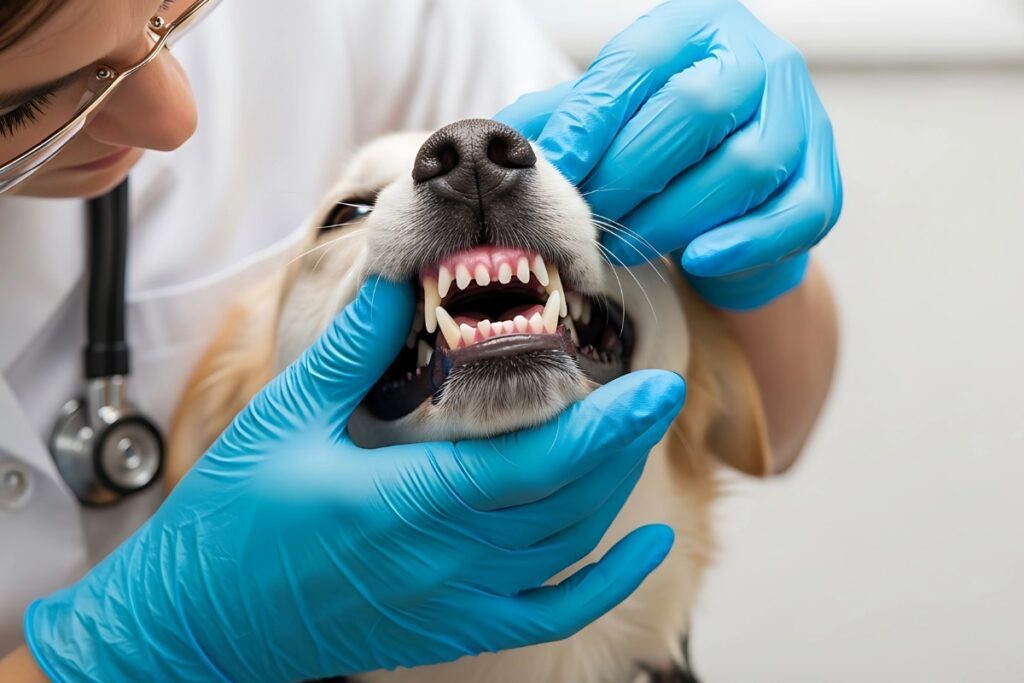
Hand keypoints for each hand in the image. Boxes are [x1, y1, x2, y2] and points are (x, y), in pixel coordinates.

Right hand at [24, 278, 685, 681]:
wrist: (195, 622)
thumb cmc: (233, 520)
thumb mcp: (284, 416)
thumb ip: (353, 348)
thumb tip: (399, 277)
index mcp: (406, 502)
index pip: (537, 467)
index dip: (607, 428)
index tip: (657, 386)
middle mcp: (444, 562)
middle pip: (569, 505)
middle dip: (624, 447)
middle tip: (655, 393)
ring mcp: (454, 603)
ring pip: (567, 550)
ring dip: (613, 494)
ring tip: (636, 439)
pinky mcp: (452, 629)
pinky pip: (550, 615)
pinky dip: (607, 583)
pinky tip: (647, 546)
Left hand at [496, 0, 842, 309]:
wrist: (722, 205)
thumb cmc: (654, 152)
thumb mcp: (603, 123)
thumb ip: (556, 122)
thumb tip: (496, 142)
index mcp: (696, 28)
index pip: (638, 63)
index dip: (590, 120)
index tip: (550, 170)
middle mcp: (758, 60)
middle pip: (694, 110)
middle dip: (628, 174)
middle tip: (582, 219)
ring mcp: (802, 119)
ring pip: (743, 168)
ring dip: (671, 218)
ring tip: (621, 246)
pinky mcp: (822, 182)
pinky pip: (795, 217)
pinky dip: (741, 245)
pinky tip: (695, 261)